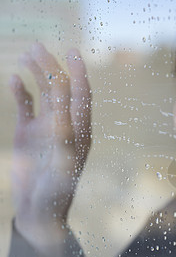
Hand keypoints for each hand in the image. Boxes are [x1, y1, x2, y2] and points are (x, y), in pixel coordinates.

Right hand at [9, 43, 90, 252]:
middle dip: (52, 67)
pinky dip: (20, 92)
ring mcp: (45, 127)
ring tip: (28, 54)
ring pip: (43, 93)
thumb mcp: (64, 159)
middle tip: (38, 47)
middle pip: (60, 88)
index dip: (79, 72)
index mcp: (79, 127)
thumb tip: (63, 98)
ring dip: (37, 74)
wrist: (38, 209)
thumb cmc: (57, 188)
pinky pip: (25, 107)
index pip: (81, 93)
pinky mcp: (28, 134)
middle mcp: (64, 122)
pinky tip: (13, 79)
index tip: (73, 52)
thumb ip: (64, 129)